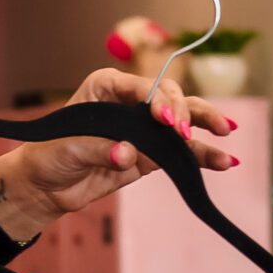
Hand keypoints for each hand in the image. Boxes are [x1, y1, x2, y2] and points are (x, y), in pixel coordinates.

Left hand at [0, 67, 240, 241]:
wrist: (45, 186)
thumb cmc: (50, 155)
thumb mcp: (67, 148)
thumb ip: (98, 148)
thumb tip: (127, 154)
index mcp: (107, 86)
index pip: (141, 87)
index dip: (158, 100)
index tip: (165, 120)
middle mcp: (130, 102)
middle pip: (169, 97)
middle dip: (182, 112)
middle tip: (184, 133)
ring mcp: (144, 128)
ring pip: (183, 120)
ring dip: (206, 125)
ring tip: (226, 134)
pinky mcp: (151, 154)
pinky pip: (181, 153)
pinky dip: (202, 156)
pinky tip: (226, 161)